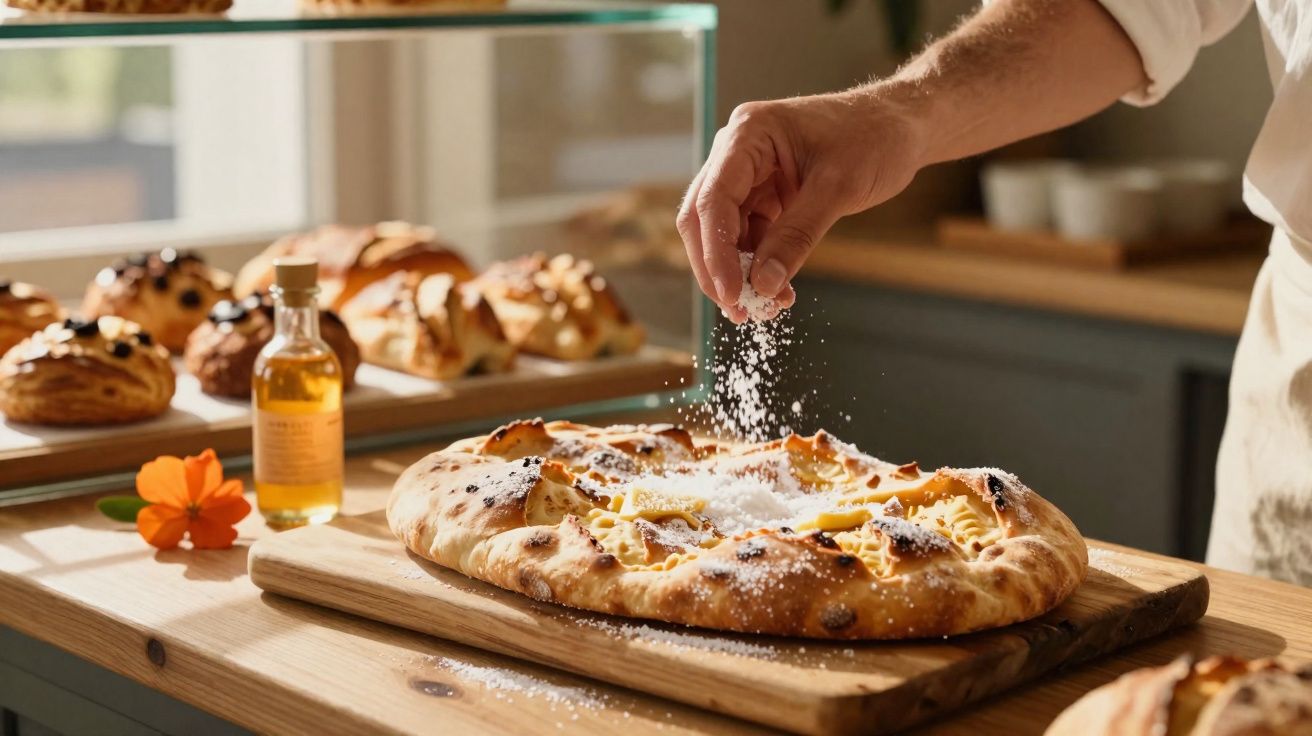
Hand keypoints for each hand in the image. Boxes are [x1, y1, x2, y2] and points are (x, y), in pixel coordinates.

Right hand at [677, 89, 924, 321]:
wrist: (903, 126)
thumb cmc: (876, 138)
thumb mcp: (838, 188)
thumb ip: (796, 237)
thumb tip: (762, 285)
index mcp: (749, 133)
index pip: (714, 199)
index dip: (716, 252)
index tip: (732, 294)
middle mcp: (738, 151)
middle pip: (705, 217)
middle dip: (718, 267)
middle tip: (738, 310)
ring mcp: (750, 173)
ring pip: (724, 232)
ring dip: (740, 272)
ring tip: (767, 307)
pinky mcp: (765, 193)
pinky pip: (750, 235)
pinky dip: (759, 264)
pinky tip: (777, 289)